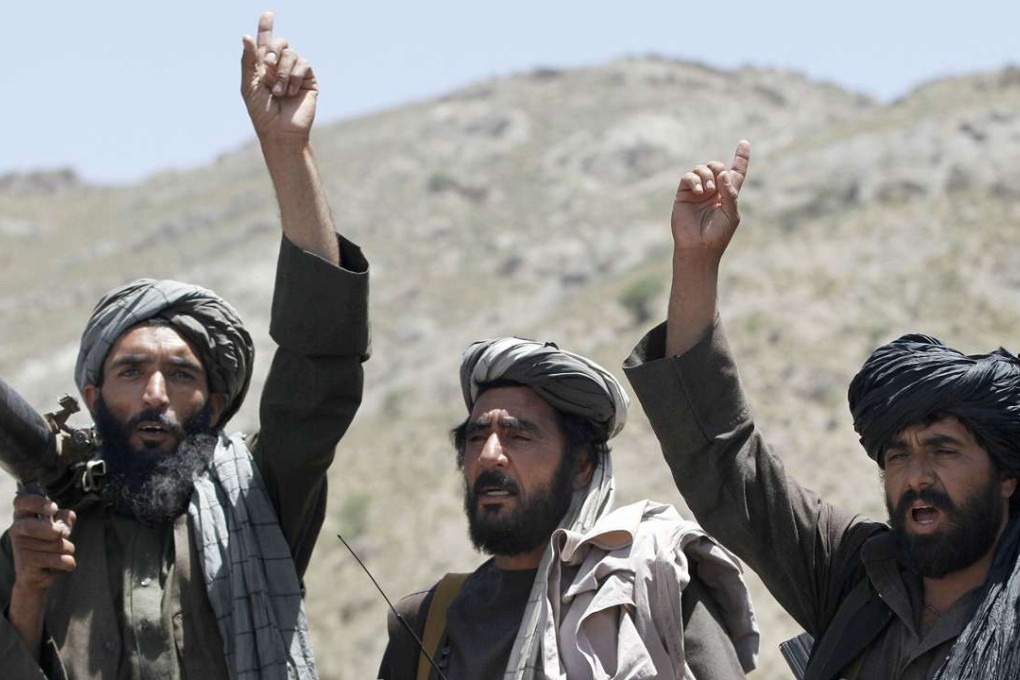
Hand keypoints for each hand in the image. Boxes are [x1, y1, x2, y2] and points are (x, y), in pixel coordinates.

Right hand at [9, 492, 75, 596]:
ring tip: (59, 553)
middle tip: (61, 534)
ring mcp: (20, 548)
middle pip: (32, 526)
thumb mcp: (60, 527)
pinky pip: (58, 559)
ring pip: (55, 544)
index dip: (37, 502)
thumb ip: (65, 518)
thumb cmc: (49, 545)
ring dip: (66, 549)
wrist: (37, 576)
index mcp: (24, 516)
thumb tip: (66, 515)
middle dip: (54, 531)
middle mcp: (17, 530)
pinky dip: (68, 562)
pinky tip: (60, 565)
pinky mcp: (27, 565)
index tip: (54, 508)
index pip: (21, 501)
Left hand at [241, 12, 317, 145]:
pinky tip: (291, 92)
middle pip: (280, 43)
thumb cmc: (262, 113)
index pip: (266, 42)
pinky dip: (294, 76)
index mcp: (264, 67)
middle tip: (267, 65)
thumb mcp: (248, 85)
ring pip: (291, 54)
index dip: (267, 27)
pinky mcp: (309, 81)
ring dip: (282, 72)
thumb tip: (248, 36)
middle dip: (272, 50)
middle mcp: (280, 67)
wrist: (280, 132)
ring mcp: (295, 74)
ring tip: (279, 92)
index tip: (268, 14)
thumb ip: (248, 60)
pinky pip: (303, 64)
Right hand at [670, 140, 750, 257]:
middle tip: (717, 184)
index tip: (744, 143)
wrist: (698, 247)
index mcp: (728, 194)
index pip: (736, 172)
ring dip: (706, 175)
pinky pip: (688, 177)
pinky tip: (698, 190)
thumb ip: (730, 192)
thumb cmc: (718, 234)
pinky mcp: (684, 194)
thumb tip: (723, 173)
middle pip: (717, 166)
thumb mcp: (731, 213)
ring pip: (702, 169)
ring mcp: (698, 191)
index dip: (741, 157)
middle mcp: (713, 190)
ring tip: (707, 190)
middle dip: (718, 168)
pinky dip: (694, 180)